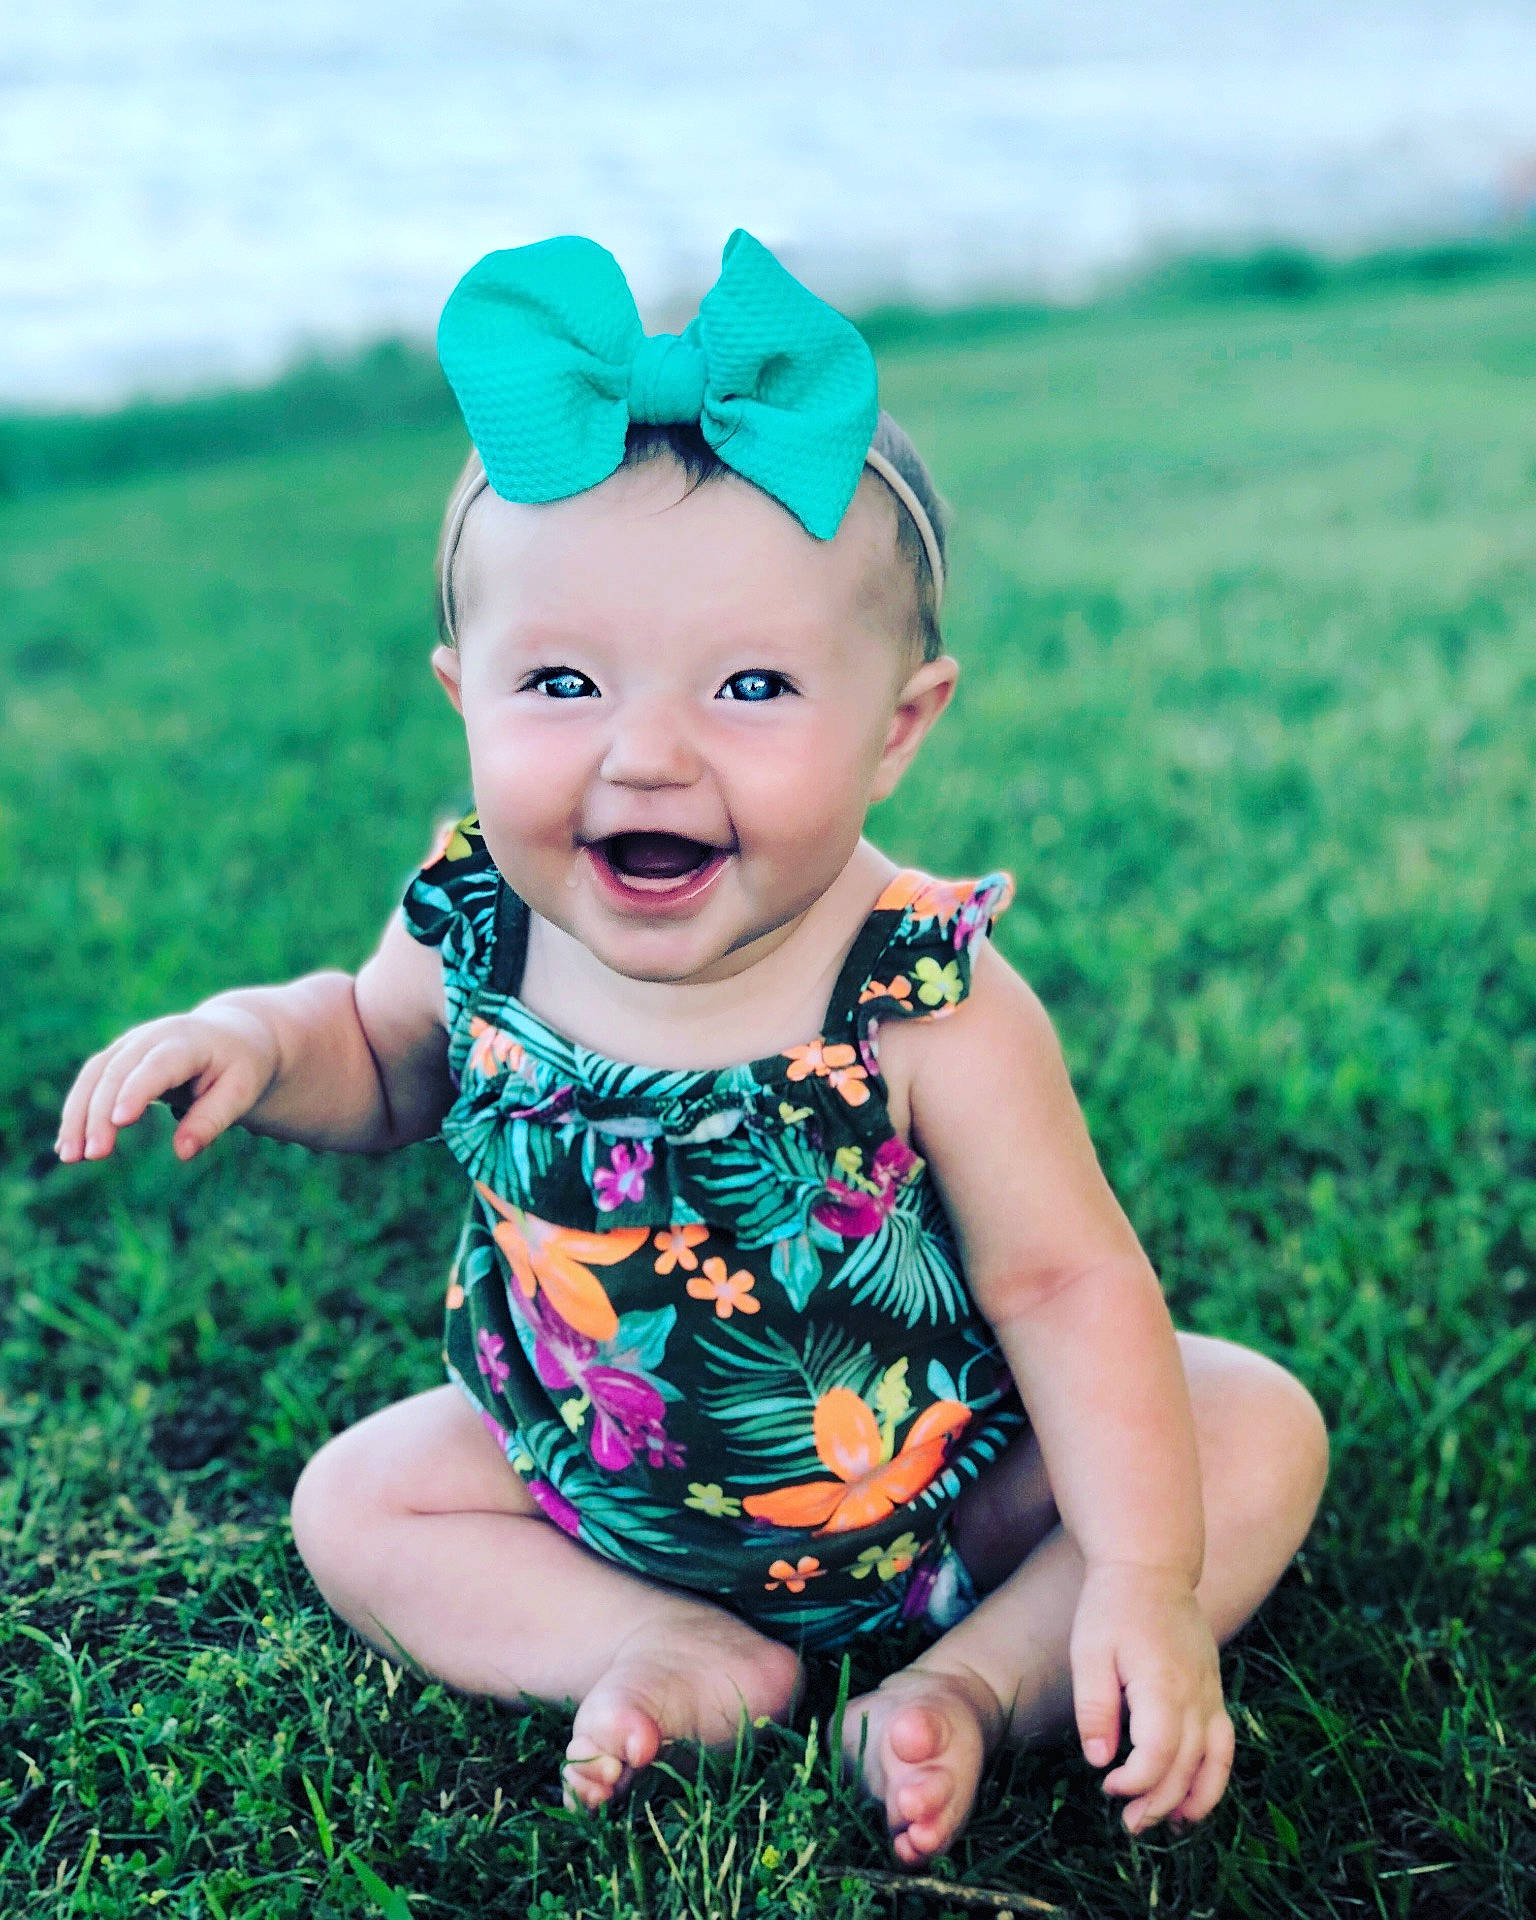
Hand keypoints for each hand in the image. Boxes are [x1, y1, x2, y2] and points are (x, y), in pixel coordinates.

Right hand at [56, 1002, 281, 1163]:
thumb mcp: (242, 1091)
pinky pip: (89, 1082)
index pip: (157, 1066)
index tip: (119, 1121)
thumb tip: (183, 1153)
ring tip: (70, 1156)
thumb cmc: (242, 1065)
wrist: (233, 1034)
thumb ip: (213, 1119)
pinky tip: (67, 1146)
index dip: (136, 1090)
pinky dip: (76, 1112)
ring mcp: (130, 1044)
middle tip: (93, 1155)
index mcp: (188, 1041)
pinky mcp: (118, 1057)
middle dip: (100, 1113)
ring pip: (93, 1076)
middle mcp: (153, 1036)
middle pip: (117, 1072)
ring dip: (77, 1115)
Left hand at [1069, 1560, 1233, 1833]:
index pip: (1159, 1755)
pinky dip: (1215, 1777)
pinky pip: (1224, 1744)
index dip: (1135, 1783)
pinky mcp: (1213, 1690)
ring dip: (1194, 1800)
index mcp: (1163, 1684)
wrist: (1150, 1566)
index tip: (1107, 1785)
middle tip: (1129, 1824)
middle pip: (1186, 1767)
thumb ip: (1095, 1707)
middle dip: (1159, 1803)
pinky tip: (1194, 1798)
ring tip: (1168, 1826)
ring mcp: (1210, 1692)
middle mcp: (1196, 1694)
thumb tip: (1100, 1761)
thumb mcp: (1089, 1651)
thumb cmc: (1112, 1608)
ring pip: (1215, 1762)